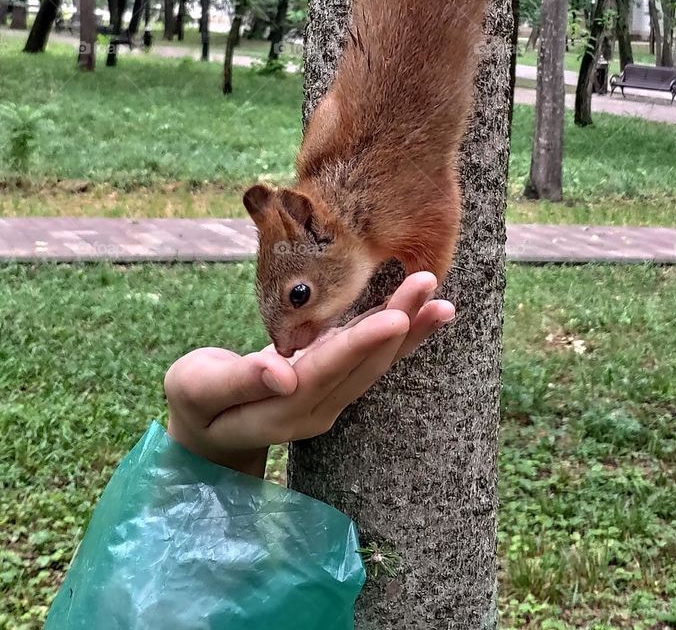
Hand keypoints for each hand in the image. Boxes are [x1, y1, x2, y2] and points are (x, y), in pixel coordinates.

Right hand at [164, 272, 453, 476]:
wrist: (208, 429)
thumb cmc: (196, 402)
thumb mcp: (200, 389)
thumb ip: (239, 382)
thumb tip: (283, 372)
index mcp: (284, 410)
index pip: (327, 373)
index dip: (360, 345)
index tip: (394, 319)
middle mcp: (319, 409)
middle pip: (363, 365)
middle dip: (397, 324)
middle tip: (425, 284)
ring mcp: (332, 398)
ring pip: (377, 362)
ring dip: (410, 329)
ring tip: (440, 298)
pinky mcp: (338, 382)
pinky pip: (374, 358)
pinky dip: (404, 335)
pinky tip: (430, 312)